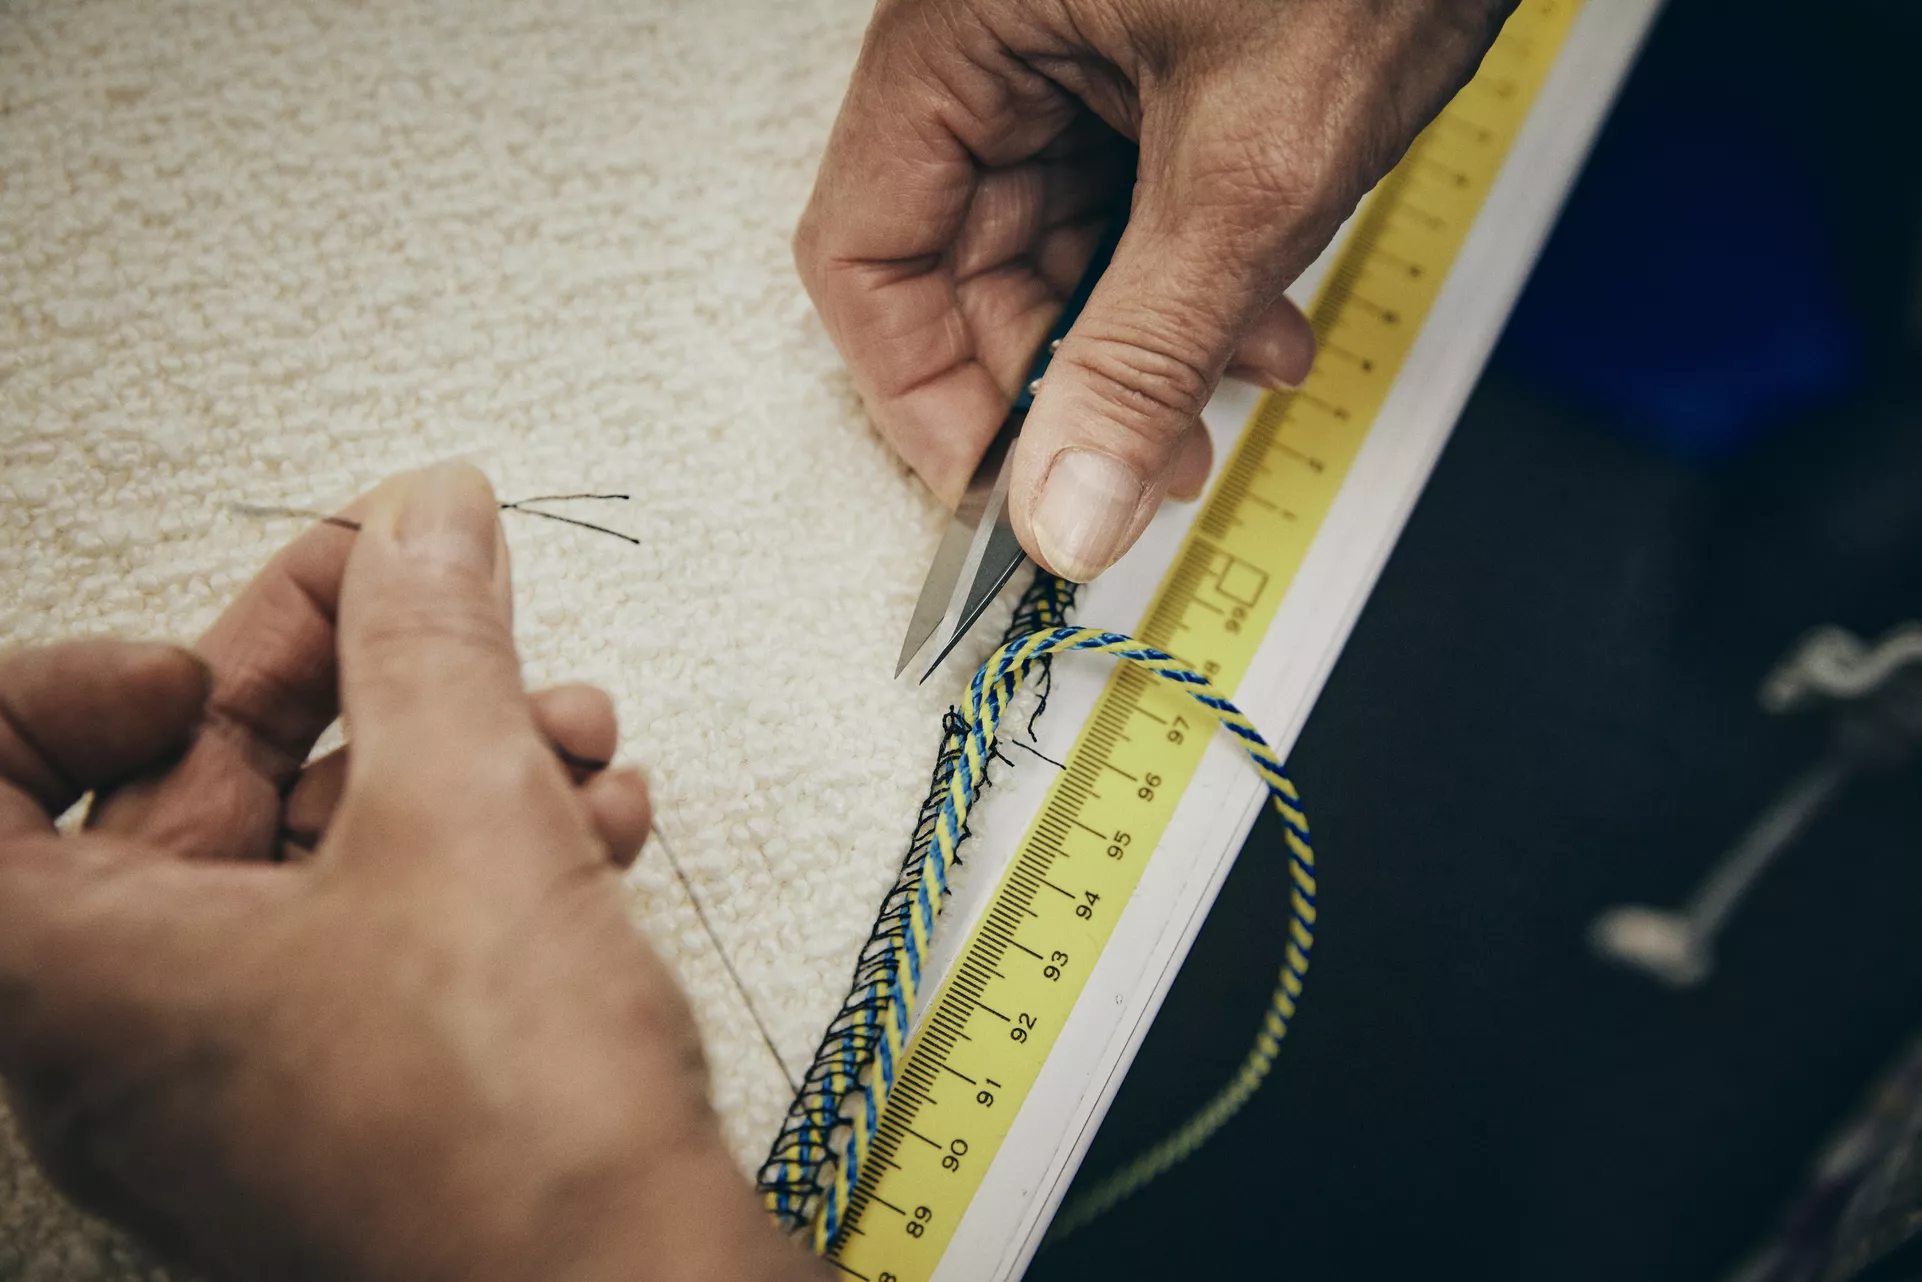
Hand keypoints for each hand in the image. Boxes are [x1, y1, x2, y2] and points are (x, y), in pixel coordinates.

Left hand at [0, 464, 821, 1281]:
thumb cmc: (499, 1129)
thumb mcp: (461, 808)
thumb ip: (426, 636)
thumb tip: (422, 522)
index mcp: (82, 978)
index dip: (73, 685)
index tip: (201, 658)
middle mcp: (140, 1047)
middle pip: (190, 801)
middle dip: (343, 685)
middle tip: (434, 606)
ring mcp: (255, 1087)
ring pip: (316, 867)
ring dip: (446, 762)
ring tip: (563, 729)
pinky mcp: (363, 1107)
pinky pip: (384, 943)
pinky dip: (478, 857)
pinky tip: (591, 820)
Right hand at [798, 0, 1513, 578]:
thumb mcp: (1249, 174)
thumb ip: (1147, 354)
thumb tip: (1068, 506)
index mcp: (960, 32)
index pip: (867, 253)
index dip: (923, 392)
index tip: (997, 490)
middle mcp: (996, 42)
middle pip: (966, 264)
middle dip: (1064, 379)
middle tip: (1135, 466)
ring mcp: (1071, 53)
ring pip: (1059, 247)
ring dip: (1144, 340)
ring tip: (1233, 386)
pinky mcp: (1145, 68)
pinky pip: (1128, 203)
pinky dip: (1191, 277)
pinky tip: (1261, 321)